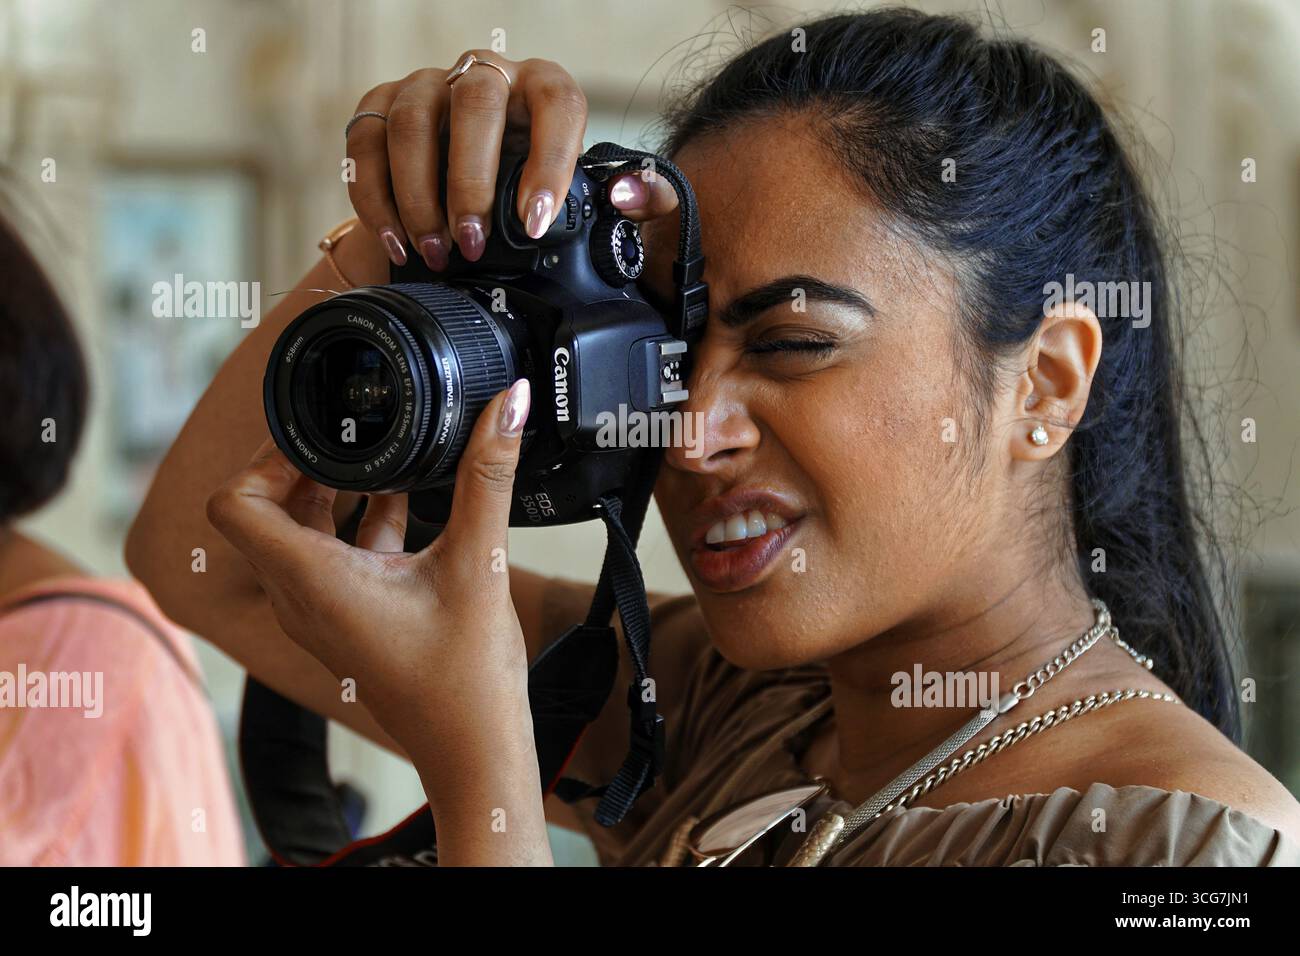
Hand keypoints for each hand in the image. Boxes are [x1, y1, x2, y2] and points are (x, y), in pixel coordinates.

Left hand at [206, 379, 533, 788]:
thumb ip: (489, 475)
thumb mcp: (478, 561)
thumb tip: (508, 404)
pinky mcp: (347, 621)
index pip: (235, 503)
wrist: (473, 749)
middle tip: (345, 427)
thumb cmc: (465, 677)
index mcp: (312, 580)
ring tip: (376, 454)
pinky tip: (405, 499)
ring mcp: (321, 613)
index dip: (263, 456)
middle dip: (299, 464)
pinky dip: (355, 522)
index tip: (314, 428)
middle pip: (263, 511)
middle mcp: (301, 598)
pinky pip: (331, 557)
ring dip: (329, 491)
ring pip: (298, 534)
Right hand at [345, 52, 679, 270]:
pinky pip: (366, 142)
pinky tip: (397, 242)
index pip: (558, 103)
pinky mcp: (380, 107)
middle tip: (471, 241)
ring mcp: (428, 86)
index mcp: (544, 89)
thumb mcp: (597, 203)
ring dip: (418, 194)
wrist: (469, 203)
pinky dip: (376, 197)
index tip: (535, 222)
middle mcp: (487, 76)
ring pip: (413, 121)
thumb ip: (640, 201)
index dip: (550, 160)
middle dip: (470, 179)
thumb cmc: (536, 197)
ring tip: (434, 252)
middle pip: (476, 102)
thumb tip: (629, 195)